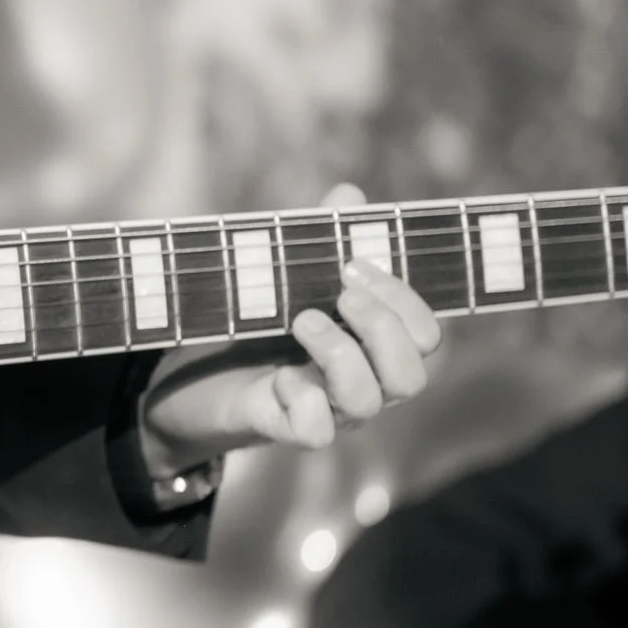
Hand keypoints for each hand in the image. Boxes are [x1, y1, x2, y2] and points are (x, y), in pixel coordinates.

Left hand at [138, 184, 442, 474]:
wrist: (200, 373)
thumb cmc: (263, 321)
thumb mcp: (293, 273)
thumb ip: (324, 236)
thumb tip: (348, 195)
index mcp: (377, 346)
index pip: (426, 336)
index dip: (404, 300)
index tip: (354, 264)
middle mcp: (365, 383)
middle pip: (412, 377)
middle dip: (382, 327)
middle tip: (339, 294)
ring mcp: (329, 411)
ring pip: (368, 402)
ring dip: (340, 354)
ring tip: (301, 320)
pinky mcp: (286, 427)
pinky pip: (317, 432)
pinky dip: (303, 403)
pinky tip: (279, 376)